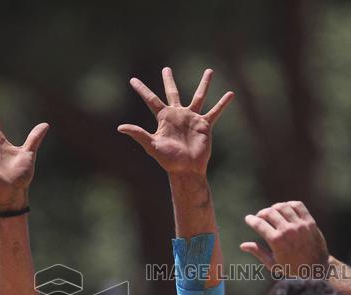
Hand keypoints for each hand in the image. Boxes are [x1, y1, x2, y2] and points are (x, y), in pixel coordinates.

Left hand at [118, 67, 233, 175]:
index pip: (151, 99)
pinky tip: (230, 94)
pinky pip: (215, 112)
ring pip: (199, 97)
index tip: (132, 80)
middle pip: (173, 93)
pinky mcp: (204, 125)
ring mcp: (192, 118)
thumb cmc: (169, 160)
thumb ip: (138, 134)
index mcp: (164, 118)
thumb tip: (120, 127)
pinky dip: (223, 104)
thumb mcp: (152, 145)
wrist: (187, 170)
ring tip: (210, 71)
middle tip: (166, 69)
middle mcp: (178, 115)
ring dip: (204, 84)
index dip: (141, 89)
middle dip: (169, 81)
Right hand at [241, 201, 329, 275]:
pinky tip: (285, 210)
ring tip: (272, 213)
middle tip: (260, 217)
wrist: (317, 268)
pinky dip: (289, 204)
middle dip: (261, 213)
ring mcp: (300, 225)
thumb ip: (258, 252)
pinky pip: (298, 205)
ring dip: (274, 208)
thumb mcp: (273, 264)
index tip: (248, 218)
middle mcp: (288, 231)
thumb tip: (243, 245)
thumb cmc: (292, 269)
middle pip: (269, 212)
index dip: (251, 220)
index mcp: (277, 241)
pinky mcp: (310, 222)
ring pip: (283, 206)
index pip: (259, 224)